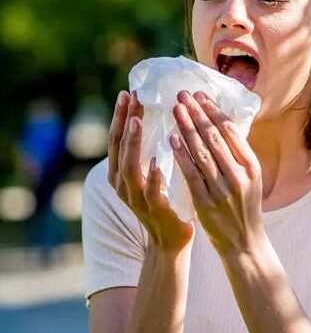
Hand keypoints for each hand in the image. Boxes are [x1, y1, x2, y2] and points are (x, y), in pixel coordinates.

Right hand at [108, 90, 194, 253]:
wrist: (171, 240)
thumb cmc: (164, 199)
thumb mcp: (151, 172)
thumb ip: (149, 150)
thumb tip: (156, 116)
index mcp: (120, 173)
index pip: (116, 139)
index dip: (120, 116)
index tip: (127, 92)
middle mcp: (122, 185)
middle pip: (119, 148)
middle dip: (124, 121)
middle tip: (131, 97)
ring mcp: (136, 198)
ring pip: (130, 167)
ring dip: (133, 143)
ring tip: (138, 120)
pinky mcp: (154, 210)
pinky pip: (151, 191)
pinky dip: (153, 176)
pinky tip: (157, 161)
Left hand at [171, 90, 264, 258]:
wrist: (244, 244)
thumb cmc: (244, 206)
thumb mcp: (250, 178)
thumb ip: (237, 154)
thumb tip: (220, 122)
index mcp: (252, 166)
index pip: (231, 131)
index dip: (214, 111)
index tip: (200, 94)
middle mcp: (240, 176)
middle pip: (215, 137)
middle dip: (197, 113)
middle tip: (183, 95)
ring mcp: (223, 190)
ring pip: (202, 153)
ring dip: (187, 128)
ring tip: (176, 109)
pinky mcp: (206, 203)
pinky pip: (191, 174)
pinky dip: (182, 156)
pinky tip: (172, 140)